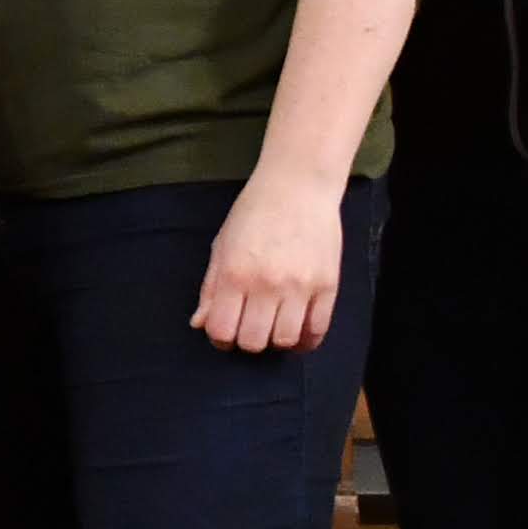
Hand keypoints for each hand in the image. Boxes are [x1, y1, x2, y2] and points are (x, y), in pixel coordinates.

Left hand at [194, 171, 348, 354]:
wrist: (297, 187)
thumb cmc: (253, 214)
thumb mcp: (222, 246)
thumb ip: (210, 288)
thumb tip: (200, 324)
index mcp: (234, 274)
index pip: (221, 330)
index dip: (219, 338)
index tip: (224, 332)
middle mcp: (266, 284)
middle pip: (253, 341)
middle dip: (246, 341)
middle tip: (249, 328)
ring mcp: (300, 286)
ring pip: (285, 340)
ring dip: (275, 340)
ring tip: (273, 327)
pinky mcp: (327, 285)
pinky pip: (317, 330)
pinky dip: (305, 340)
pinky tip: (297, 333)